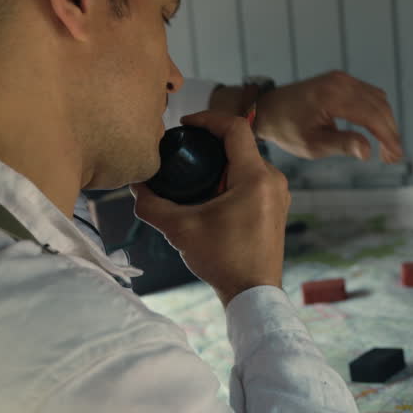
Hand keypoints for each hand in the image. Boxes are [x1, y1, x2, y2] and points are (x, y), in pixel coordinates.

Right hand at [131, 111, 291, 305]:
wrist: (253, 293)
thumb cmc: (223, 260)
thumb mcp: (180, 229)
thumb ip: (152, 204)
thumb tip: (135, 186)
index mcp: (256, 177)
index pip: (235, 129)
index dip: (207, 119)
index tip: (185, 125)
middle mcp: (273, 180)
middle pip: (240, 145)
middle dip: (209, 144)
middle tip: (182, 150)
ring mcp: (278, 194)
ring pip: (246, 163)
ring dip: (220, 163)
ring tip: (192, 173)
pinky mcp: (275, 207)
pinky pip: (253, 179)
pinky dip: (230, 178)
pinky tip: (208, 193)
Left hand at [251, 71, 403, 162]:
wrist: (268, 108)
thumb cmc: (287, 129)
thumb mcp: (312, 144)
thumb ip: (341, 146)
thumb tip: (368, 151)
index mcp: (332, 97)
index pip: (372, 115)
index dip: (388, 137)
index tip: (396, 156)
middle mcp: (340, 83)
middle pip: (380, 106)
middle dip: (390, 132)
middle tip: (392, 157)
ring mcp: (342, 79)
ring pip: (378, 99)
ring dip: (386, 123)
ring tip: (386, 149)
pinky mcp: (342, 80)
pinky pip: (369, 94)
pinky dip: (377, 112)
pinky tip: (377, 132)